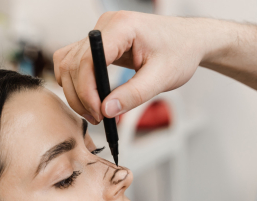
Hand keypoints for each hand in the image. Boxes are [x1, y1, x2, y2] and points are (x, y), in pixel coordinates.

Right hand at [52, 11, 208, 123]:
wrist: (189, 41)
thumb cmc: (180, 52)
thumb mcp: (161, 78)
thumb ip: (133, 95)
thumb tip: (107, 110)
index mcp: (122, 27)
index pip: (88, 59)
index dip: (87, 90)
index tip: (99, 113)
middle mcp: (106, 25)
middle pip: (72, 63)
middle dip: (80, 96)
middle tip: (98, 118)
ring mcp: (100, 32)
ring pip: (67, 63)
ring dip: (75, 91)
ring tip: (95, 112)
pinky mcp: (100, 43)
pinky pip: (75, 62)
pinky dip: (77, 82)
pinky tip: (92, 99)